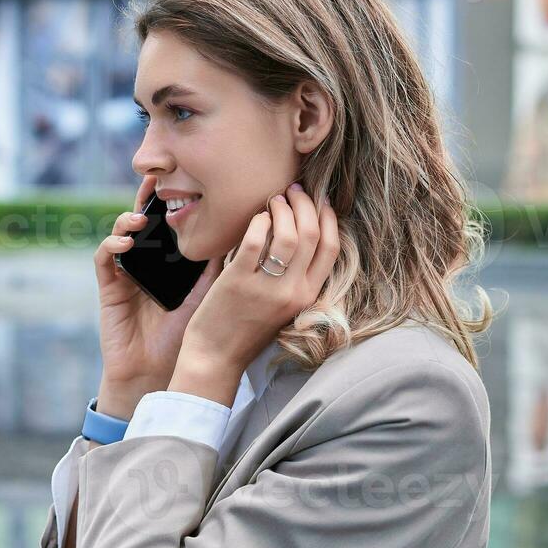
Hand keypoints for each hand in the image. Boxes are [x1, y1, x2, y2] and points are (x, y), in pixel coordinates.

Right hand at [93, 173, 217, 418]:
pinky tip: (125, 243)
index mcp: (170, 261)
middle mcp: (147, 261)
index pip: (171, 223)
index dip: (175, 201)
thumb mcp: (207, 295)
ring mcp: (126, 272)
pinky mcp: (109, 287)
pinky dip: (111, 246)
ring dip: (127, 220)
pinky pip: (104, 259)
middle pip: (144, 221)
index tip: (187, 180)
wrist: (159, 371)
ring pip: (120, 233)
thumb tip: (247, 234)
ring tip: (140, 217)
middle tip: (155, 179)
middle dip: (147, 198)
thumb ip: (219, 266)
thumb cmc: (186, 335)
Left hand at [171, 183, 339, 404]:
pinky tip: (255, 218)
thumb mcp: (283, 305)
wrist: (216, 357)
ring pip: (287, 234)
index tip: (320, 200)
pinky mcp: (238, 281)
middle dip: (305, 204)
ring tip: (274, 200)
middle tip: (293, 191)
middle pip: (312, 234)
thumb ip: (294, 274)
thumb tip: (297, 230)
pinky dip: (257, 221)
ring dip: (282, 209)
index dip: (329, 218)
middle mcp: (293, 292)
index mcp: (308, 296)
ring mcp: (266, 287)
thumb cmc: (247, 328)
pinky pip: (254, 240)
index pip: (332, 248)